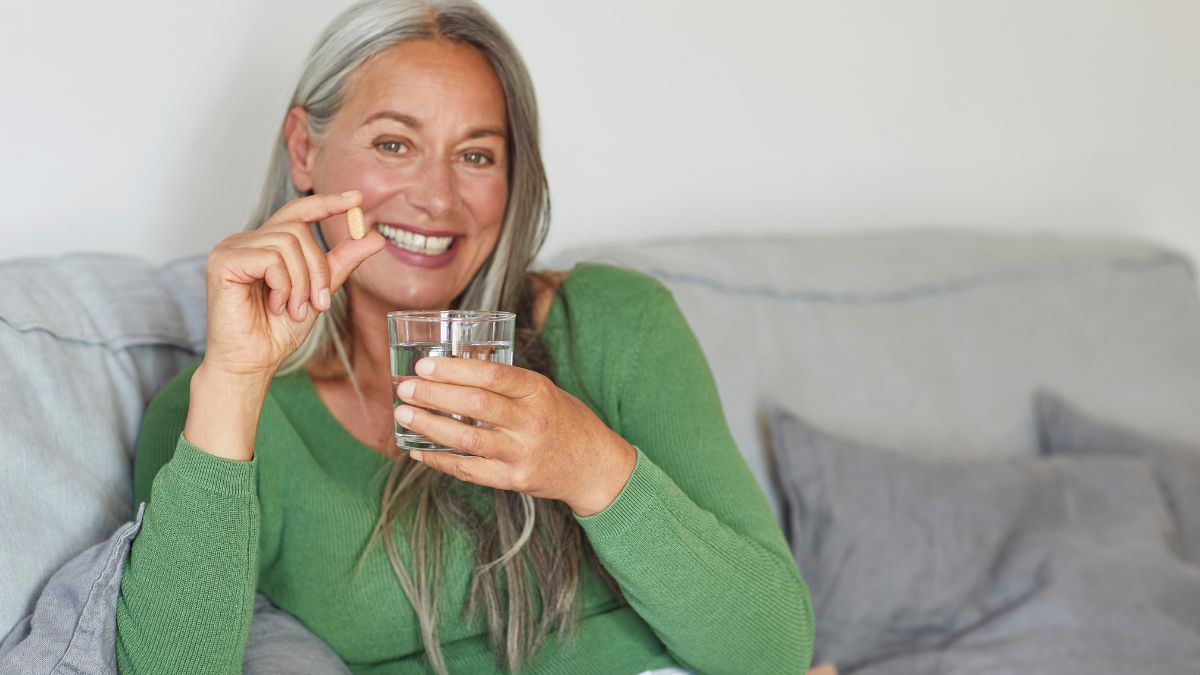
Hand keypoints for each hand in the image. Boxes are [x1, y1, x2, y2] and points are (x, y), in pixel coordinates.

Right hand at [202, 191, 384, 377]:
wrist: (253, 362)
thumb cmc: (277, 331)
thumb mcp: (318, 292)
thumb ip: (340, 264)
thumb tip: (373, 237)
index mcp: (266, 244)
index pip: (298, 212)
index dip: (327, 202)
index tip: (357, 198)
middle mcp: (246, 240)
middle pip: (298, 230)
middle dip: (317, 268)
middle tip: (317, 304)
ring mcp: (231, 248)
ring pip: (287, 244)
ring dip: (301, 283)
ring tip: (293, 309)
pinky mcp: (222, 262)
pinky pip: (270, 259)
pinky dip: (283, 286)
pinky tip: (275, 306)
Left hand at [394, 357, 637, 515]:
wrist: (594, 466)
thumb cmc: (563, 421)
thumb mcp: (543, 392)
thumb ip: (507, 385)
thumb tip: (453, 372)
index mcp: (537, 392)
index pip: (492, 375)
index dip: (454, 369)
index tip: (425, 365)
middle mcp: (531, 422)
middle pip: (475, 405)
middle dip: (434, 395)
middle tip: (406, 388)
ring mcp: (522, 453)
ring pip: (468, 439)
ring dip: (430, 426)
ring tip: (404, 415)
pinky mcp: (515, 480)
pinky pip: (470, 470)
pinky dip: (440, 460)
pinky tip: (419, 451)